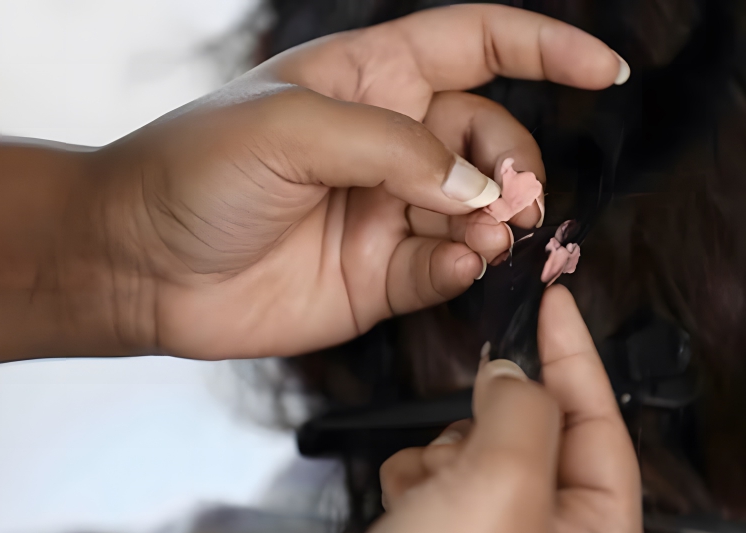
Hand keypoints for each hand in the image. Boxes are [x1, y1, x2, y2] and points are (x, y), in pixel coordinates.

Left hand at [94, 5, 627, 358]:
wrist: (139, 265)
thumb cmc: (190, 172)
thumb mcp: (291, 130)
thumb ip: (395, 150)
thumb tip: (475, 190)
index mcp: (370, 78)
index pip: (479, 45)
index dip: (546, 50)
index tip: (607, 70)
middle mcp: (389, 143)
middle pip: (496, 140)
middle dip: (516, 168)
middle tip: (507, 202)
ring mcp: (389, 211)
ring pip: (480, 211)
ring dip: (496, 225)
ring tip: (480, 239)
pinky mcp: (381, 275)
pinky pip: (447, 268)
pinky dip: (462, 268)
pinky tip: (454, 266)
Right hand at [265, 286, 643, 532]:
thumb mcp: (505, 479)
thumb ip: (524, 406)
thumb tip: (515, 374)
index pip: (604, 426)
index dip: (577, 357)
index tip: (555, 304)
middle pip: (539, 437)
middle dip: (495, 422)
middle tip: (477, 405)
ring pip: (482, 451)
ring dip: (448, 453)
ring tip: (433, 489)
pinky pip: (440, 478)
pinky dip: (418, 478)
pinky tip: (407, 506)